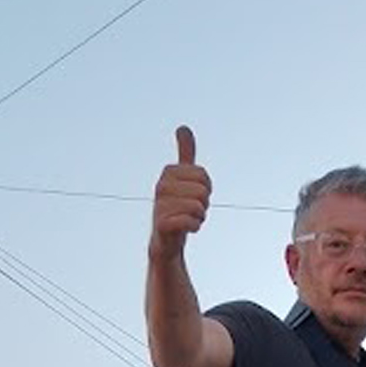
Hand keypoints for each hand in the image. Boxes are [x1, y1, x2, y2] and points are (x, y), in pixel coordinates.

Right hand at [150, 125, 210, 258]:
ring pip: (198, 207)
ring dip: (199, 217)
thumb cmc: (178, 207)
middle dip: (203, 204)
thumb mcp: (183, 177)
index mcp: (169, 172)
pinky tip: (185, 229)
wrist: (166, 239)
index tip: (194, 195)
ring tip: (187, 219)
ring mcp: (160, 205)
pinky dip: (194, 227)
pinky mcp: (161, 225)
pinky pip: (190, 222)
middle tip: (191, 210)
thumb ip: (185, 153)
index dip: (206, 189)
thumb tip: (182, 127)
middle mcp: (161, 186)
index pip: (204, 176)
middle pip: (203, 191)